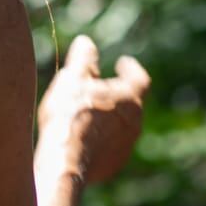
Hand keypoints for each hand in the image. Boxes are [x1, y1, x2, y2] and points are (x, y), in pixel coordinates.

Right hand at [36, 35, 149, 183]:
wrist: (65, 160)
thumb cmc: (70, 114)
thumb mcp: (73, 78)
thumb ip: (83, 58)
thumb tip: (86, 42)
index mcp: (130, 98)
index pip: (139, 78)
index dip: (131, 69)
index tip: (123, 63)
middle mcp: (135, 122)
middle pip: (131, 103)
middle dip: (118, 94)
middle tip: (101, 87)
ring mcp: (126, 146)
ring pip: (122, 126)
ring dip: (110, 117)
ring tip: (90, 113)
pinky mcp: (114, 164)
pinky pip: (111, 145)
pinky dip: (102, 138)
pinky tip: (83, 137)